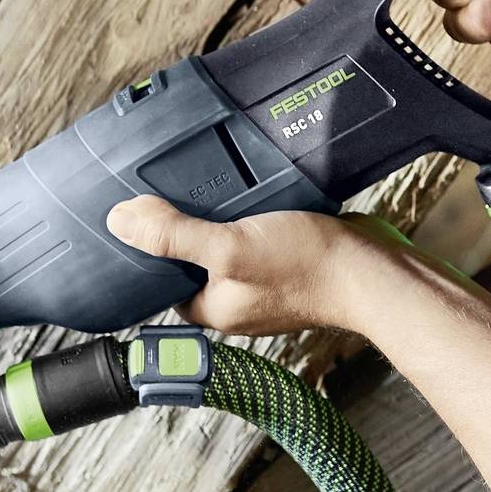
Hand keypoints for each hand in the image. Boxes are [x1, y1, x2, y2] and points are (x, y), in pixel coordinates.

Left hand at [103, 195, 390, 336]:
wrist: (372, 268)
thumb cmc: (306, 268)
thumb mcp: (227, 247)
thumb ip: (173, 236)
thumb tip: (119, 222)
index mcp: (212, 308)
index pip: (162, 280)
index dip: (147, 248)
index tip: (135, 213)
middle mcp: (235, 298)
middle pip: (191, 260)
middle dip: (181, 226)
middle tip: (168, 188)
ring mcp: (264, 280)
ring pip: (224, 244)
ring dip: (216, 215)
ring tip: (206, 183)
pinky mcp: (288, 259)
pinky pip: (254, 234)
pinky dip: (248, 212)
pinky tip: (247, 190)